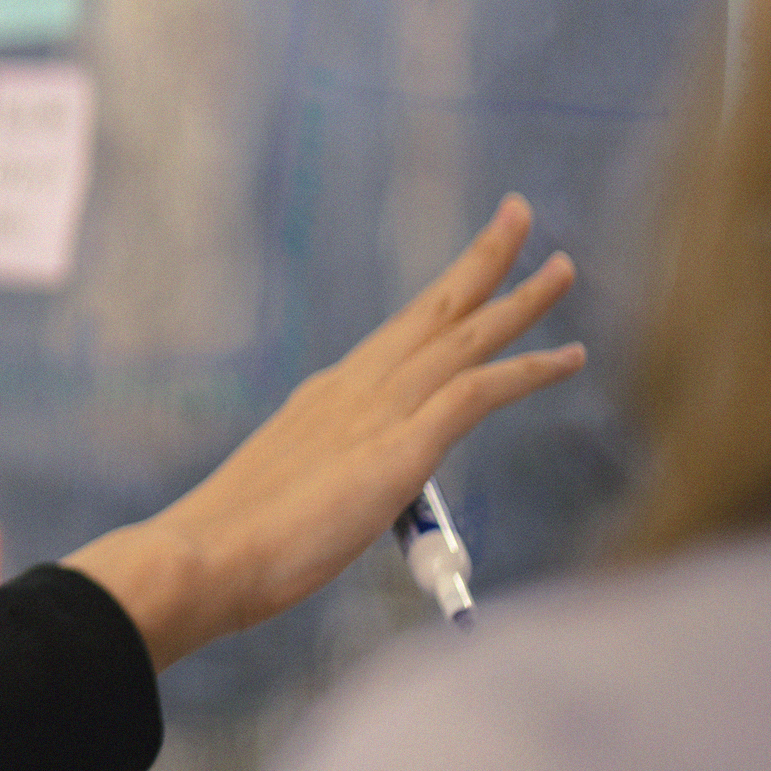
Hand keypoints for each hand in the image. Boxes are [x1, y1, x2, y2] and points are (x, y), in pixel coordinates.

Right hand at [68, 195, 582, 668]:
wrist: (202, 557)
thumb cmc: (230, 550)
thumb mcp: (284, 501)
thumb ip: (321, 489)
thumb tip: (340, 508)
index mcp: (324, 398)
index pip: (397, 339)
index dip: (441, 300)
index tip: (469, 272)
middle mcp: (353, 390)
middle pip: (432, 311)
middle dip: (480, 260)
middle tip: (517, 213)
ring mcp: (377, 414)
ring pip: (463, 337)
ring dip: (519, 300)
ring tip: (562, 269)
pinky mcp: (399, 450)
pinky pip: (477, 392)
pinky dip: (527, 371)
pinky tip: (568, 358)